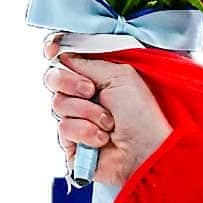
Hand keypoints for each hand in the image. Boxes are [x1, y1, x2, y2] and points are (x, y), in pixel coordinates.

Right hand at [41, 31, 171, 189]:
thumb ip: (87, 62)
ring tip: (109, 123)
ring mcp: (76, 121)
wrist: (148, 151)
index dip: (55, 54)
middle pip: (53, 80)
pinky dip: (84, 132)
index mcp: (96, 79)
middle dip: (70, 83)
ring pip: (57, 105)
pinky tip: (102, 139)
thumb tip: (61, 55)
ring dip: (86, 112)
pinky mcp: (72, 144)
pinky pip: (63, 129)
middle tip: (92, 91)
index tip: (53, 51)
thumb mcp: (120, 76)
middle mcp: (83, 98)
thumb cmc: (142, 115)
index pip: (63, 61)